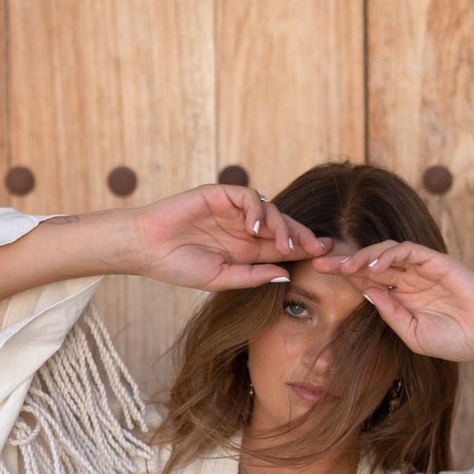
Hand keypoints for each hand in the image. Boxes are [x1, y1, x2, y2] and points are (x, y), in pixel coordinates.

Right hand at [128, 184, 331, 290]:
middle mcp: (243, 229)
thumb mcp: (222, 279)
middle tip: (319, 247)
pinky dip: (257, 209)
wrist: (147, 248)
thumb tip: (287, 274)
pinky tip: (256, 227)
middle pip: (282, 227)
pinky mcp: (220, 194)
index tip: (325, 256)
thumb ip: (253, 276)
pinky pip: (248, 196)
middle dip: (303, 236)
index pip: (282, 247)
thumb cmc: (179, 267)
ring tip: (285, 245)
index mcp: (246, 250)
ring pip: (270, 211)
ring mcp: (233, 211)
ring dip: (282, 227)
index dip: (304, 249)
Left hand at [310, 240, 473, 364]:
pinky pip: (407, 250)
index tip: (320, 277)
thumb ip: (390, 314)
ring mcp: (423, 268)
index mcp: (403, 296)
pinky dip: (388, 255)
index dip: (345, 277)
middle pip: (371, 263)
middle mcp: (410, 279)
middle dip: (345, 262)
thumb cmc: (457, 340)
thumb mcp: (413, 334)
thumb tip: (366, 294)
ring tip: (346, 268)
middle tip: (321, 264)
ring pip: (386, 252)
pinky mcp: (436, 260)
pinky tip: (373, 268)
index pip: (368, 281)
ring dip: (364, 257)